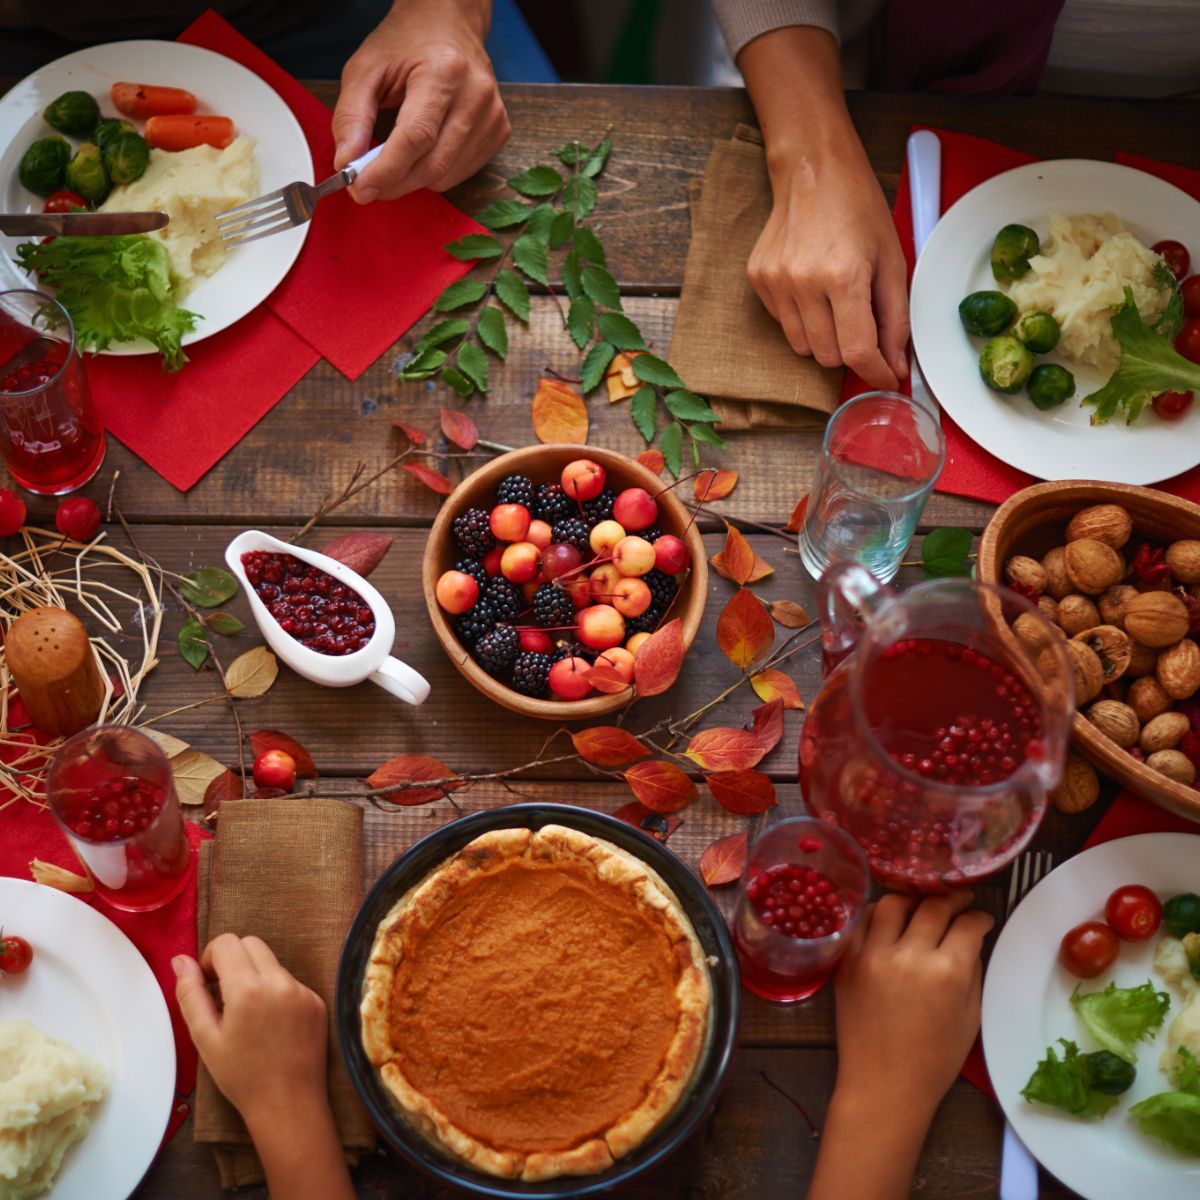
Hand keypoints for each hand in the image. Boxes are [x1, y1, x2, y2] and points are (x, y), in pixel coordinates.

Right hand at [173, 934, 328, 1126]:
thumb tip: (181, 961)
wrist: (288, 1103)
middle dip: (232, 961)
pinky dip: (276, 993)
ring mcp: (303, 990)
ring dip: (255, 977)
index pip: (227, 942)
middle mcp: (280, 982)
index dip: (210, 959)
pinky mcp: (317, 1001)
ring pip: (271, 963)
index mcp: (249, 989)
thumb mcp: (204, 1038)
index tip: (207, 984)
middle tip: (223, 997)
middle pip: (251, 944)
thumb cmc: (242, 1077)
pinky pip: (290, 982)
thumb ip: (190, 994)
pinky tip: (271, 1026)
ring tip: (247, 1017)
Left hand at [331, 0, 510, 203]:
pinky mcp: (499, 132)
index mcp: (444, 71)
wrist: (448, 22)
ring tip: (395, 158)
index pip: (415, 137)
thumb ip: (352, 115)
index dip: (386, 171)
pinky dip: (434, 173)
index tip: (360, 189)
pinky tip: (423, 151)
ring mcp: (493, 116)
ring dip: (413, 179)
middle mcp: (475, 95)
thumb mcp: (366, 68)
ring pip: (446, 176)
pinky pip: (460, 174)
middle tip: (368, 180)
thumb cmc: (407, 43)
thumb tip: (346, 163)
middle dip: (395, 182)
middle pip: (432, 165)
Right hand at [748, 145, 909, 390]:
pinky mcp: (759, 281)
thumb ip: (896, 318)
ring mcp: (775, 283)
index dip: (876, 373)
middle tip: (863, 326)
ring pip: (803, 348)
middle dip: (851, 352)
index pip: (858, 351)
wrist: (813, 171)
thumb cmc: (858, 209)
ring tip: (836, 305)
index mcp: (843, 275)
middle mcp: (803, 283)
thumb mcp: (892, 260)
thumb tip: (897, 365)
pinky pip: (784, 325)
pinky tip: (813, 289)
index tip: (887, 378)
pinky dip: (804, 320)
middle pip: (828, 357)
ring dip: (826, 339)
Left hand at [833, 892, 993, 1116]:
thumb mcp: (970, 1016)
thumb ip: (972, 970)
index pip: (967, 925)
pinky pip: (863, 921)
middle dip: (952, 898)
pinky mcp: (848, 960)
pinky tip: (891, 918)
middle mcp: (908, 955)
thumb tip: (972, 937)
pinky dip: (879, 913)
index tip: (982, 917)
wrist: (884, 1083)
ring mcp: (873, 954)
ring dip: (913, 898)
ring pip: (893, 903)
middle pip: (933, 906)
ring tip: (924, 903)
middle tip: (960, 899)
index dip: (979, 917)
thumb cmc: (934, 1058)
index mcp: (946, 972)